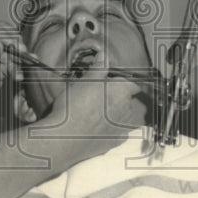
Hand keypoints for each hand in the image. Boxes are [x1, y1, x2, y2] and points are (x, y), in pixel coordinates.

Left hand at [0, 21, 31, 123]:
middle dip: (14, 43)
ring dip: (19, 56)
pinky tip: (18, 75)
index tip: (10, 42)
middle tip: (21, 51)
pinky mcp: (0, 71)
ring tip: (23, 63)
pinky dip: (18, 69)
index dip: (2, 33)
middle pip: (3, 37)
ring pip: (11, 51)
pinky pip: (13, 66)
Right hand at [32, 76, 146, 155]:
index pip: (133, 84)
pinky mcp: (116, 142)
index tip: (113, 83)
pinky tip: (99, 128)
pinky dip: (113, 130)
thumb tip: (104, 55)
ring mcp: (123, 128)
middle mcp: (127, 110)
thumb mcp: (83, 81)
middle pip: (128, 100)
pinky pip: (119, 132)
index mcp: (122, 91)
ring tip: (98, 113)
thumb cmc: (73, 106)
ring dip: (117, 114)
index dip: (123, 82)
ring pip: (125, 117)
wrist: (65, 138)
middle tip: (100, 97)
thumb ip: (98, 68)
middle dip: (118, 98)